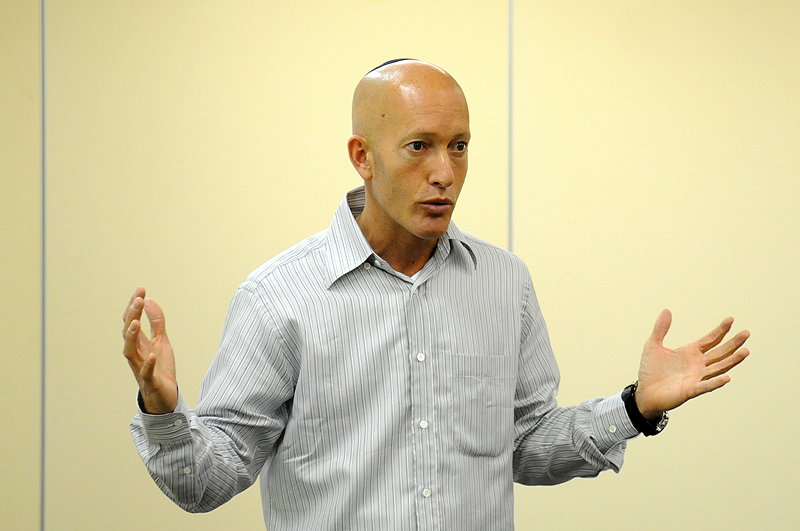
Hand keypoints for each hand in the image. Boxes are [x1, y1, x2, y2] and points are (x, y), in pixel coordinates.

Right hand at [121, 287, 177, 413]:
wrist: (165, 397)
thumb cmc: (160, 369)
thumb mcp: (161, 342)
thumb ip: (156, 322)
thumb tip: (150, 300)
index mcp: (139, 343)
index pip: (132, 321)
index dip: (134, 306)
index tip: (140, 289)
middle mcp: (136, 354)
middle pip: (128, 332)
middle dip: (132, 315)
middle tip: (138, 299)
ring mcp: (140, 368)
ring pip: (130, 351)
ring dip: (132, 337)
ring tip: (136, 323)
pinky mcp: (150, 382)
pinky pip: (146, 373)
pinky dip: (147, 364)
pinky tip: (152, 355)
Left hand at [634, 309, 749, 419]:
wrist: (644, 391)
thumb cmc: (650, 370)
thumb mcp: (653, 345)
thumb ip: (660, 329)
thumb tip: (666, 310)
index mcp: (690, 352)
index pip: (710, 339)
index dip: (720, 330)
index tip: (731, 319)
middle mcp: (697, 364)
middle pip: (720, 352)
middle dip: (733, 343)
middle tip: (746, 333)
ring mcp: (696, 377)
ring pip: (719, 368)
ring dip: (732, 360)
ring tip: (745, 351)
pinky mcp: (690, 390)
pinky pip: (705, 386)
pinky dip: (716, 382)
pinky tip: (727, 377)